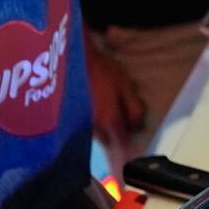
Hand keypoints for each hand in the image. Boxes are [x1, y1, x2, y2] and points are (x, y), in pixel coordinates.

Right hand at [85, 28, 145, 158]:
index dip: (129, 146)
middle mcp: (94, 127)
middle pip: (108, 140)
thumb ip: (134, 108)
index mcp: (110, 120)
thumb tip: (137, 126)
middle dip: (115, 137)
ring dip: (103, 131)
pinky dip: (91, 125)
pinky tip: (94, 113)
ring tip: (107, 119)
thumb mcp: (126, 86)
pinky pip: (85, 127)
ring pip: (96, 135)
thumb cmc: (105, 72)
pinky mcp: (71, 118)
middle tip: (121, 128)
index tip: (132, 147)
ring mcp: (81, 123)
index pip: (122, 141)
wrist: (77, 61)